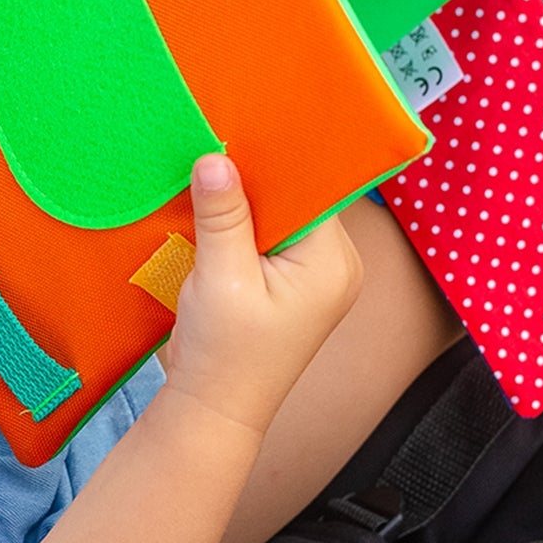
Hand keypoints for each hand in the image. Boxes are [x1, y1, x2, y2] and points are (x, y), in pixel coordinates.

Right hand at [162, 154, 362, 434]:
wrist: (214, 410)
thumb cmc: (224, 354)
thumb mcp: (220, 277)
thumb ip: (222, 215)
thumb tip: (216, 158)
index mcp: (333, 262)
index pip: (310, 189)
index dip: (274, 161)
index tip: (237, 132)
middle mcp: (336, 265)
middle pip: (295, 199)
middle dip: (254, 181)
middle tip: (213, 148)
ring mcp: (315, 276)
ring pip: (279, 216)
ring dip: (243, 203)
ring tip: (207, 177)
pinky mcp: (290, 284)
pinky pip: (268, 237)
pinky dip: (240, 226)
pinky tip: (211, 214)